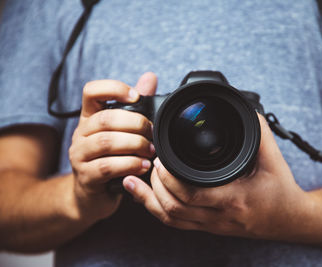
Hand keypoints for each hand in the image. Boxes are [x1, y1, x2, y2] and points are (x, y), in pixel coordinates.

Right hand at [69, 73, 156, 221]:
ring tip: (151, 151)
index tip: (135, 96)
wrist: (92, 196)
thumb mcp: (122, 132)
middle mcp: (81, 133)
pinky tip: (143, 166)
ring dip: (134, 145)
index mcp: (90, 117)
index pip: (91, 91)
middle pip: (106, 119)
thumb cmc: (111, 159)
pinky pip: (107, 166)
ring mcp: (79, 155)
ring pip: (106, 142)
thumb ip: (136, 106)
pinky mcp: (85, 177)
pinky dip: (130, 164)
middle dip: (136, 124)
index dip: (113, 88)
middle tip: (153, 133)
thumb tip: (150, 78)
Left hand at [124, 113, 311, 239]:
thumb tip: (243, 110)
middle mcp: (219, 216)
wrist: (288, 220)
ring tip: (134, 181)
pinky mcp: (209, 227)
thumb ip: (259, 132)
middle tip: (149, 163)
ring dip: (150, 200)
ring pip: (171, 219)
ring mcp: (212, 225)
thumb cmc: (282, 190)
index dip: (169, 179)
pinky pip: (177, 224)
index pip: (192, 194)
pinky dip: (157, 210)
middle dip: (155, 185)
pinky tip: (145, 197)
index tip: (160, 159)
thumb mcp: (274, 158)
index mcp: (234, 198)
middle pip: (174, 208)